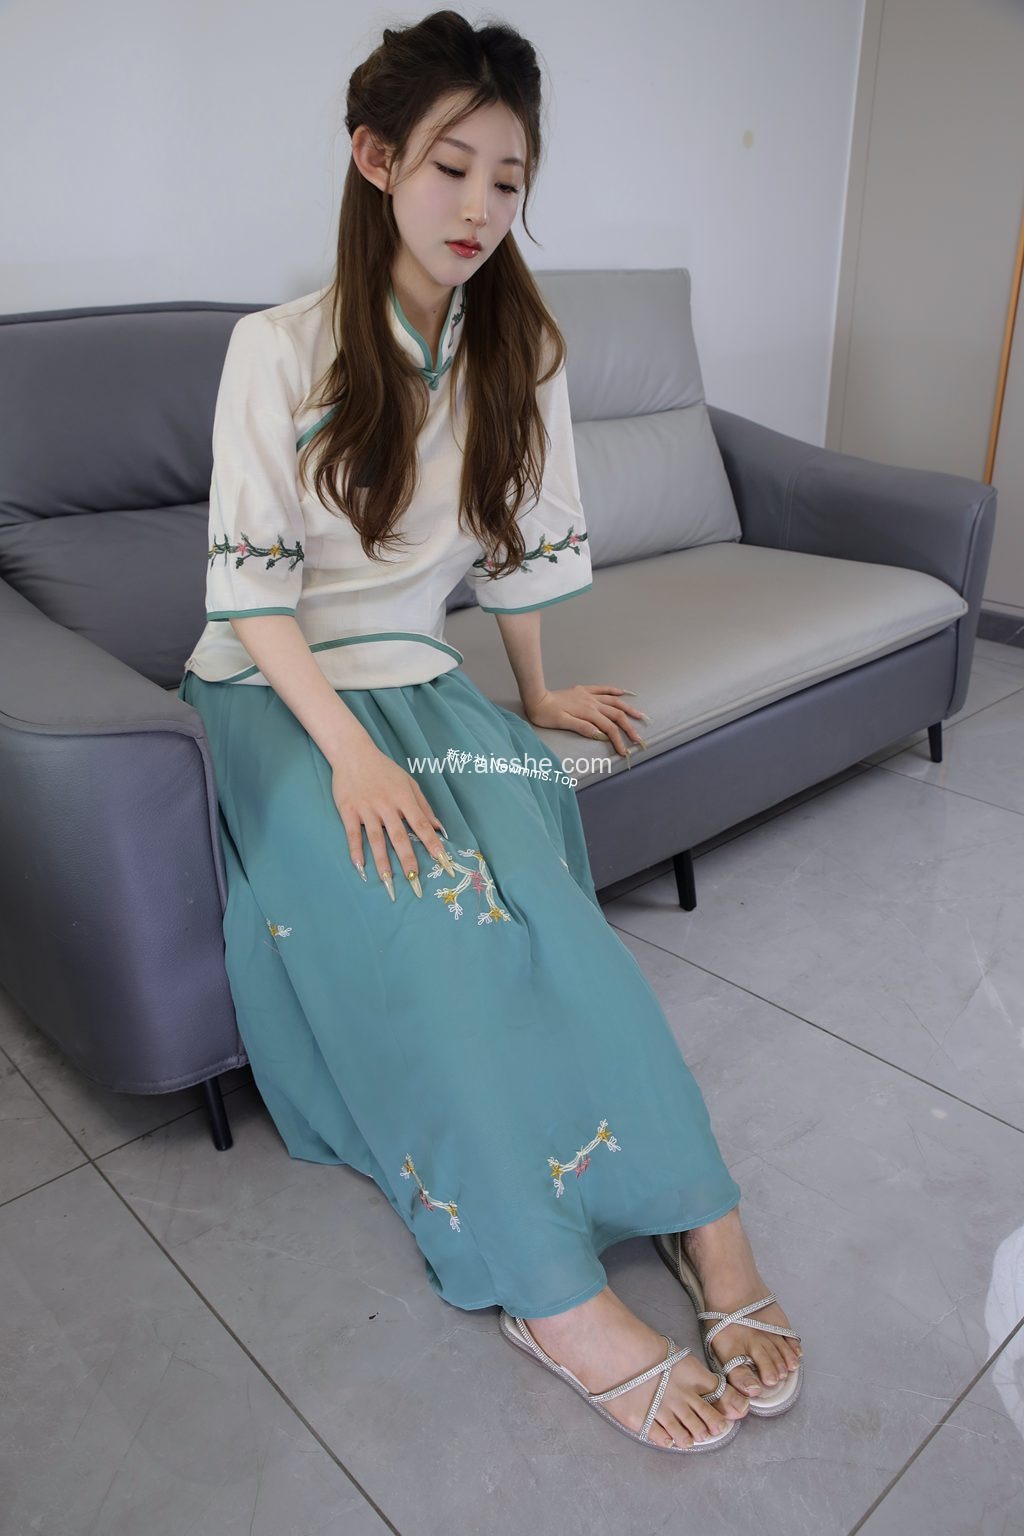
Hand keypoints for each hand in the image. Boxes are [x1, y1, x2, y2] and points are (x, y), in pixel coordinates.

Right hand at [330, 740, 452, 899]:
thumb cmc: (384, 769)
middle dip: (408, 859)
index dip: (432, 844)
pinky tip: (360, 866)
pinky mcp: (348, 811)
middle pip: (399, 836)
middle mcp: (386, 805)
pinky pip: (353, 833)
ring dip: (382, 861)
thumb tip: (439, 828)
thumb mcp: (409, 782)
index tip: (442, 861)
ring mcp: (366, 809)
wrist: (353, 753)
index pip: (421, 825)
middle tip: (414, 880)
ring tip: (388, 880)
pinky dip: (355, 850)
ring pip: (376, 839)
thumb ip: (424, 806)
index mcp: (404, 798)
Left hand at [524, 685, 649, 758]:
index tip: (623, 752)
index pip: (609, 728)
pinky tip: (623, 694)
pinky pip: (603, 689)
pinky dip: (614, 691)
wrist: (537, 699)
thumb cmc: (547, 714)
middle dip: (628, 728)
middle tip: (638, 739)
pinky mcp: (584, 691)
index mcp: (588, 713)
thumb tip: (600, 734)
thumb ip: (582, 727)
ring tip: (639, 716)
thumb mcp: (563, 723)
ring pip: (613, 702)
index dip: (618, 740)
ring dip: (628, 709)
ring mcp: (589, 696)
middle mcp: (592, 703)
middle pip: (616, 715)